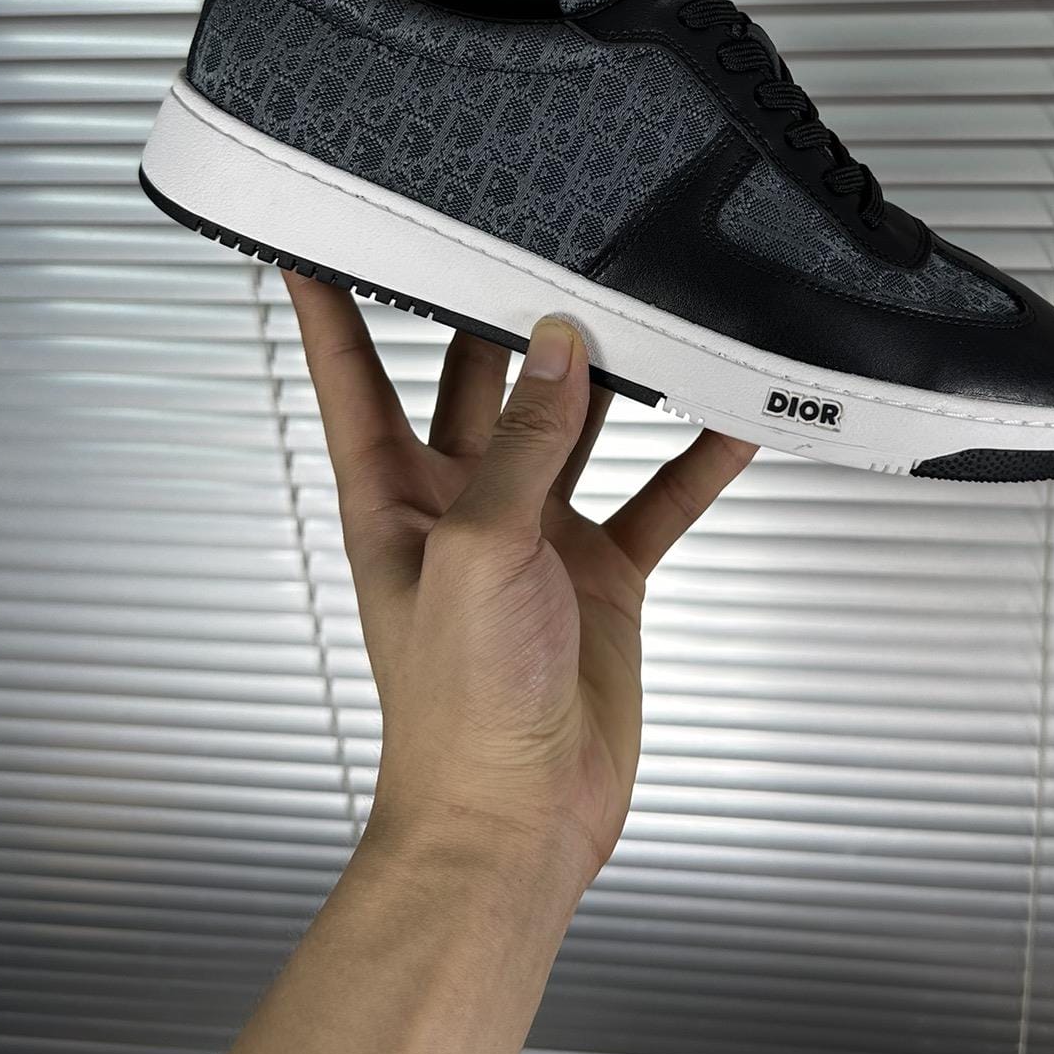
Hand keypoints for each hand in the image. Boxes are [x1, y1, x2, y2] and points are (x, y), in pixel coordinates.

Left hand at [285, 274, 754, 899]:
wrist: (517, 820)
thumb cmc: (457, 709)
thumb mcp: (479, 551)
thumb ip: (524, 446)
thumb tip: (558, 350)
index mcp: (394, 495)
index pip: (352, 373)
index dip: (332, 303)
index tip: (324, 233)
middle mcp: (463, 503)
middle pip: (478, 384)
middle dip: (503, 319)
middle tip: (535, 243)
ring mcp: (536, 537)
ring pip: (575, 428)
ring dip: (608, 378)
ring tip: (646, 309)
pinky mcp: (600, 575)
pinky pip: (654, 499)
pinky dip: (693, 461)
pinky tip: (728, 420)